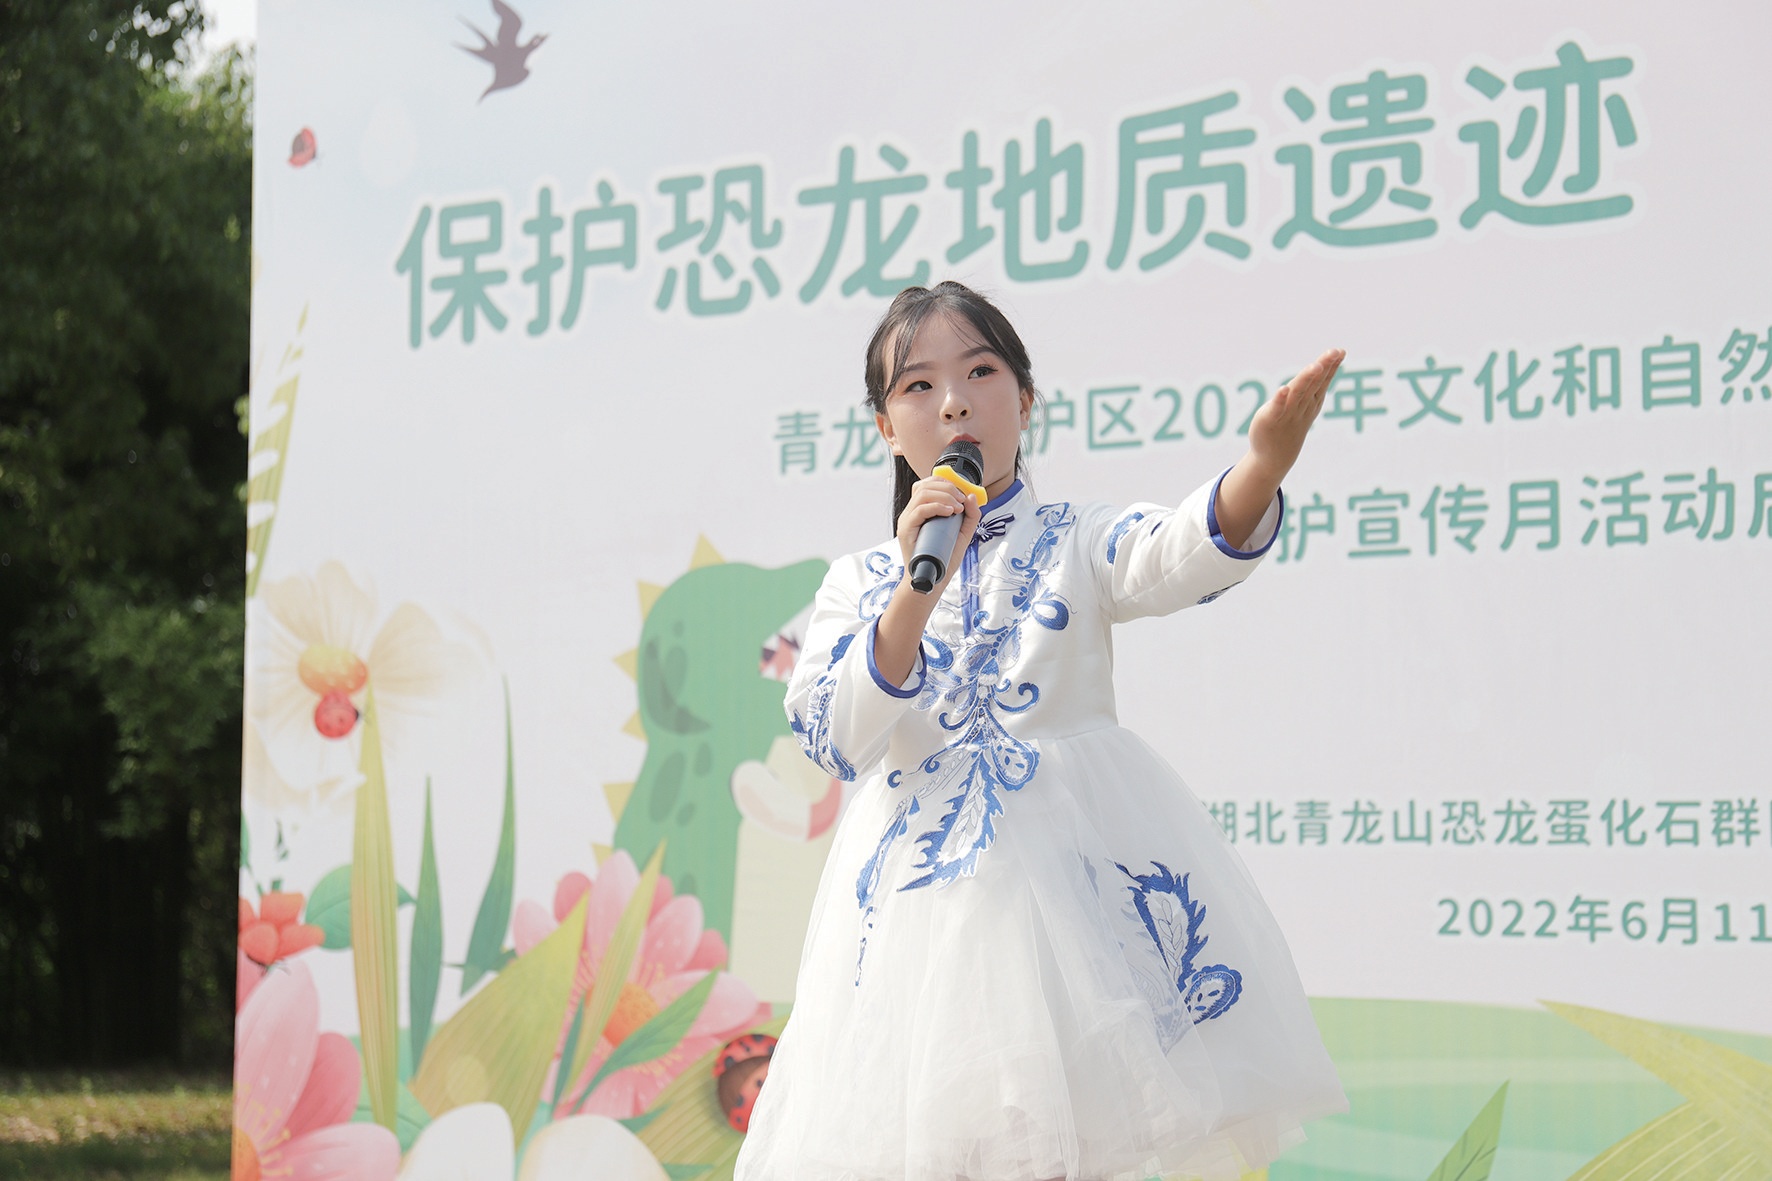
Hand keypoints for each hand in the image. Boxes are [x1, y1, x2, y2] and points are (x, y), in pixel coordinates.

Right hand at [895, 475, 979, 593]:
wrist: (933, 580)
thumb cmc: (944, 559)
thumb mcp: (963, 534)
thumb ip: (970, 516)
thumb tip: (971, 496)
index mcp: (921, 510)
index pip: (928, 484)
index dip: (945, 482)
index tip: (962, 493)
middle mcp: (912, 512)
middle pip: (925, 486)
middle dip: (948, 489)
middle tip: (962, 501)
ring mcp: (907, 520)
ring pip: (922, 494)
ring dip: (944, 496)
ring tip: (957, 508)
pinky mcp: (906, 530)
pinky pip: (919, 510)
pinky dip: (936, 507)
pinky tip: (949, 512)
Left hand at [1247, 347, 1343, 479]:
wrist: (1275, 456)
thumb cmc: (1290, 424)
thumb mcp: (1304, 403)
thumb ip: (1312, 384)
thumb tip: (1323, 363)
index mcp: (1311, 401)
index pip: (1322, 380)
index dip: (1331, 366)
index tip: (1340, 351)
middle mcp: (1301, 405)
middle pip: (1313, 383)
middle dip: (1323, 367)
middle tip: (1334, 352)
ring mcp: (1287, 413)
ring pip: (1298, 393)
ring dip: (1306, 379)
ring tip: (1315, 366)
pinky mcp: (1270, 419)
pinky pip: (1277, 408)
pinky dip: (1280, 399)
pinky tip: (1283, 389)